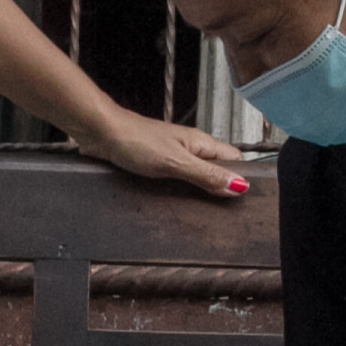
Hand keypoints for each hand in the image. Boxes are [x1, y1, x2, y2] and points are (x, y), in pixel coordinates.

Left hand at [73, 111, 255, 198]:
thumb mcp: (176, 162)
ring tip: (203, 212)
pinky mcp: (156, 165)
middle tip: (224, 211)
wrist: (100, 133)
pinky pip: (177, 180)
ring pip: (197, 176)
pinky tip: (177, 203)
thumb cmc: (134, 139)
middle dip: (221, 189)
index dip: (242, 177)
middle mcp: (189, 149)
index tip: (245, 197)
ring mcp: (173, 157)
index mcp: (200, 144)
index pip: (234, 159)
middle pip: (217, 170)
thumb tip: (238, 186)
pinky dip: (180, 193)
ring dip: (200, 192)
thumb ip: (207, 175)